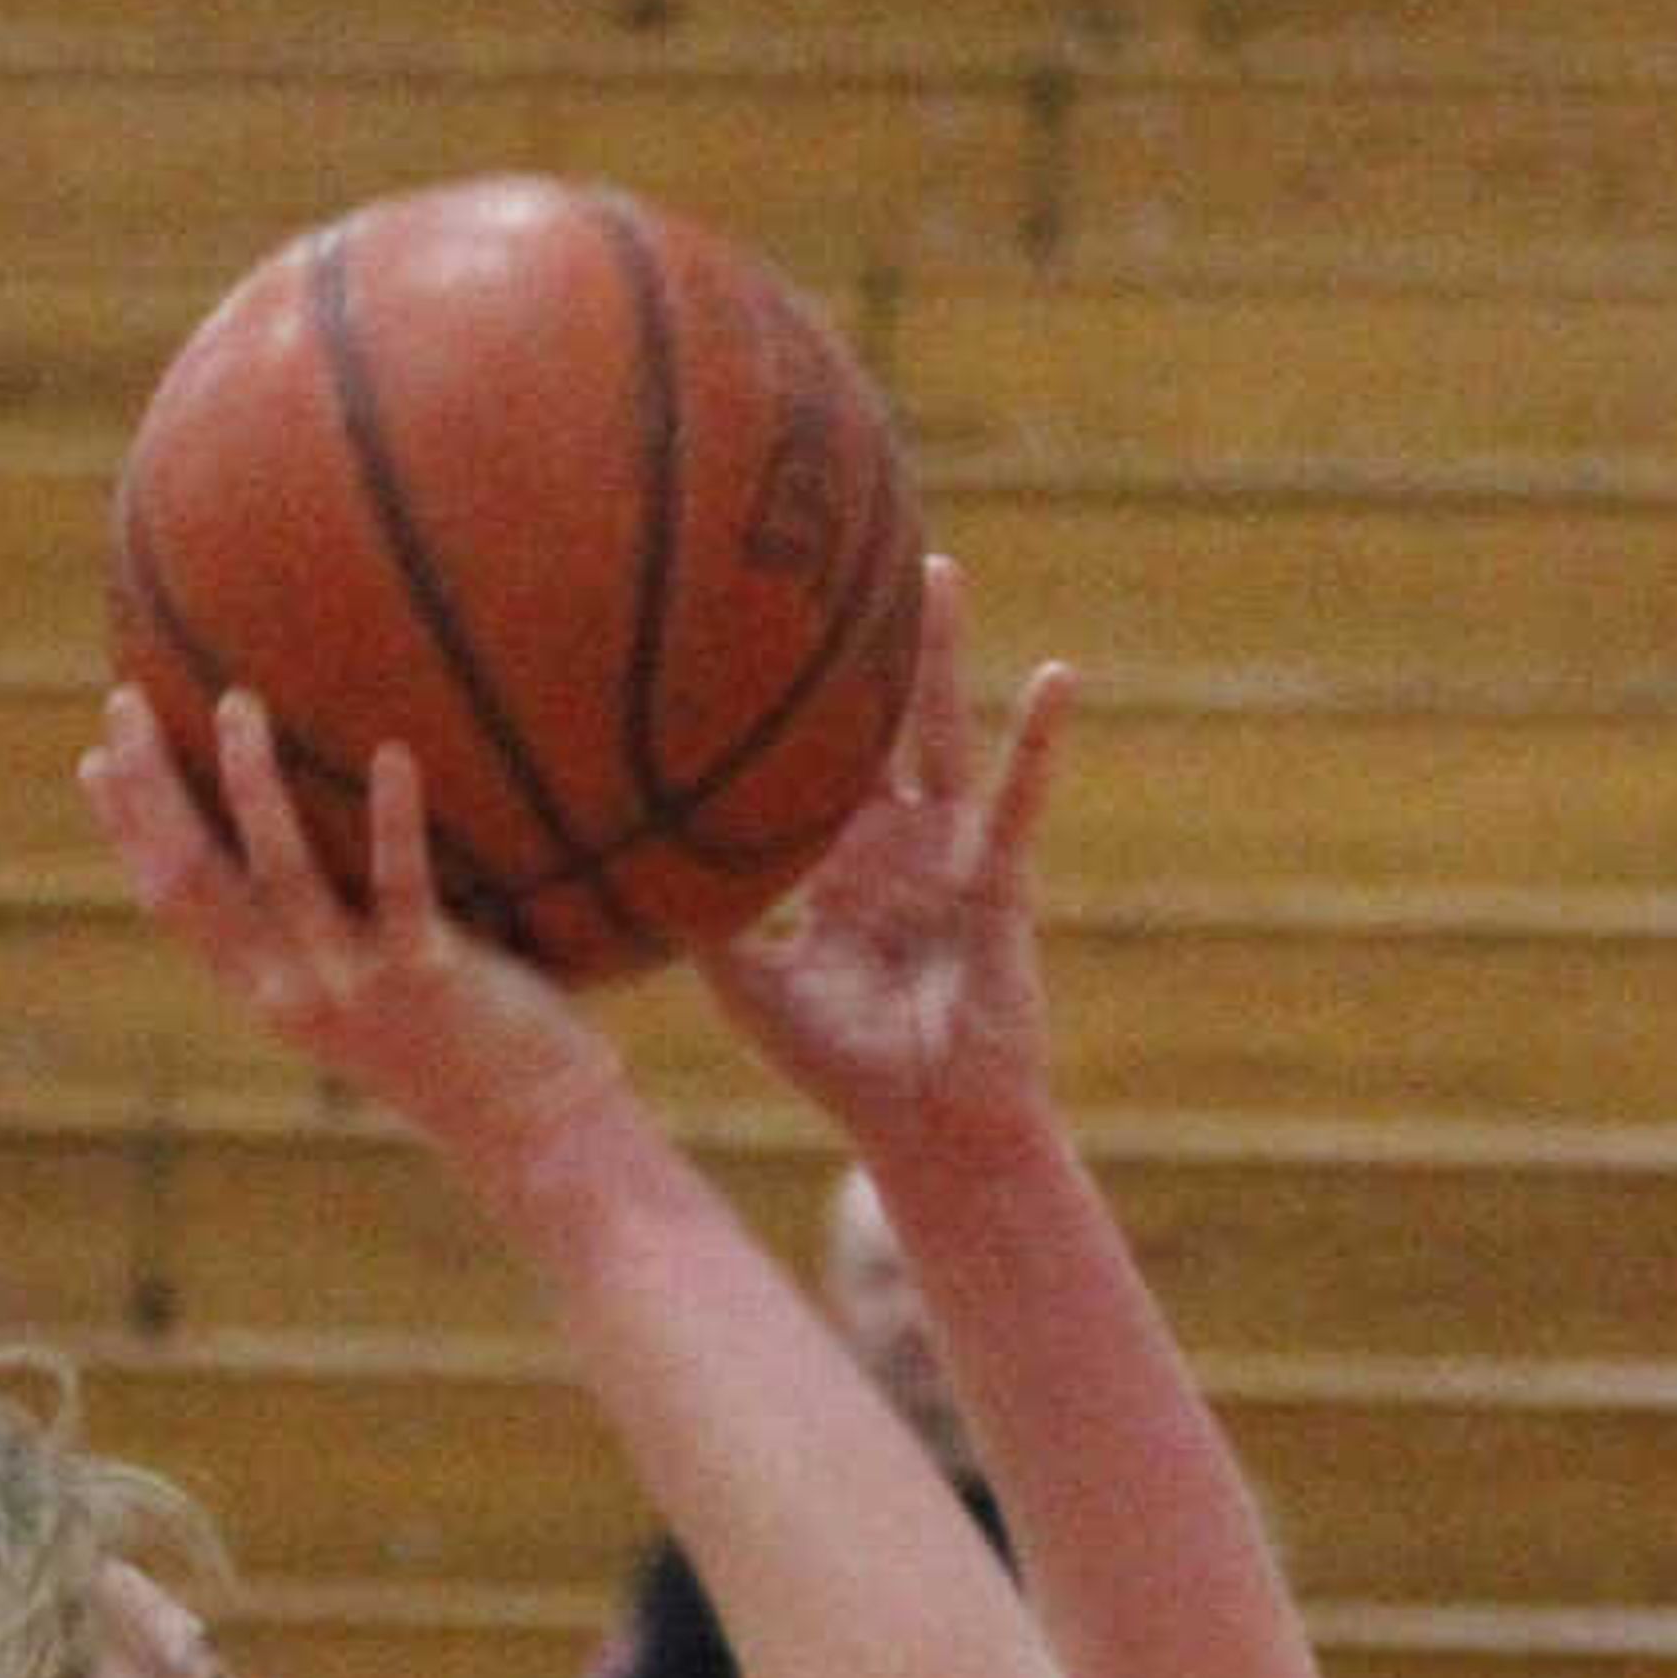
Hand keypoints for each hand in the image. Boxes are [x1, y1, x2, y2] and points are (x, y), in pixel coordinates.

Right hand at [88, 685, 629, 1200]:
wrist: (528, 1130)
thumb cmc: (454, 1047)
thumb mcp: (360, 995)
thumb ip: (322, 934)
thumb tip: (304, 848)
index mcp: (265, 991)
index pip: (170, 903)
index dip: (127, 831)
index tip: (95, 758)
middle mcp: (291, 991)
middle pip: (195, 876)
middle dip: (152, 787)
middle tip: (127, 701)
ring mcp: (355, 984)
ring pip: (281, 872)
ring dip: (251, 783)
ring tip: (237, 702)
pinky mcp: (427, 976)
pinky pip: (402, 885)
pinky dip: (394, 819)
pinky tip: (392, 752)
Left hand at [697, 558, 1068, 1158]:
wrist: (926, 1125)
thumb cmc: (842, 1069)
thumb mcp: (749, 992)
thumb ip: (698, 929)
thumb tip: (617, 875)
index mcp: (832, 861)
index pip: (795, 765)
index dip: (766, 703)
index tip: (726, 622)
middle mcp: (890, 841)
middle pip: (863, 723)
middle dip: (848, 647)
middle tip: (819, 552)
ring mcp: (948, 851)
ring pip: (938, 734)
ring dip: (941, 655)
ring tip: (936, 570)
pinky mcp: (999, 876)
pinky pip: (1021, 800)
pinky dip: (1042, 742)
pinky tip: (1059, 678)